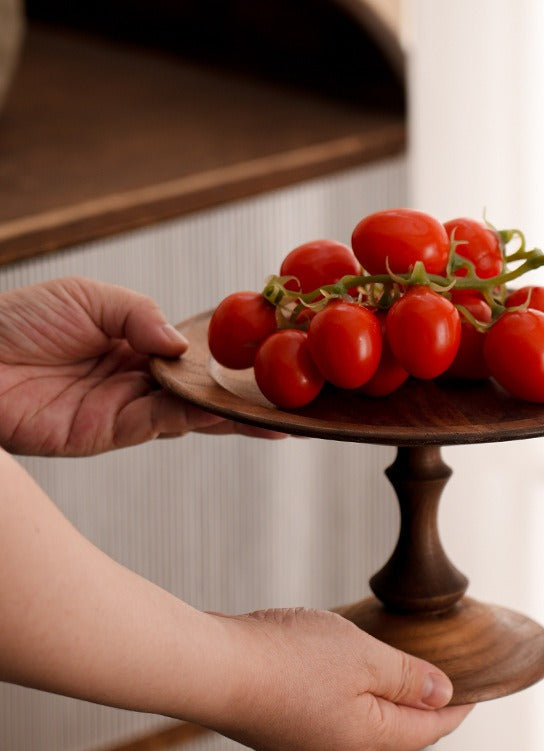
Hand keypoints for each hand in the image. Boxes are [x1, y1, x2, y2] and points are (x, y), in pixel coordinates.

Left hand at [0, 276, 282, 455]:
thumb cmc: (20, 319)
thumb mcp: (89, 297)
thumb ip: (140, 315)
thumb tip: (183, 345)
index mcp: (134, 345)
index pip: (192, 356)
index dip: (228, 360)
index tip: (267, 358)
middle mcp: (137, 381)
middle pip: (200, 391)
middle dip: (243, 398)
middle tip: (290, 400)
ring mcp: (125, 409)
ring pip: (190, 412)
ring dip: (229, 411)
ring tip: (272, 410)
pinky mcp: (108, 432)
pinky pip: (160, 422)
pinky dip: (193, 416)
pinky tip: (222, 409)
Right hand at [202, 608, 473, 750]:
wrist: (214, 668)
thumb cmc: (287, 659)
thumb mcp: (364, 657)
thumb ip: (406, 677)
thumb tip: (443, 693)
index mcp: (365, 735)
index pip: (426, 729)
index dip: (455, 709)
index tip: (475, 694)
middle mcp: (336, 748)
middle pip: (395, 728)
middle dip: (420, 704)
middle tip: (438, 676)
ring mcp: (305, 741)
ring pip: (360, 719)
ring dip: (382, 696)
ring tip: (393, 667)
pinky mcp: (280, 726)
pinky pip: (329, 712)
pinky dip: (348, 692)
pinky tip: (341, 669)